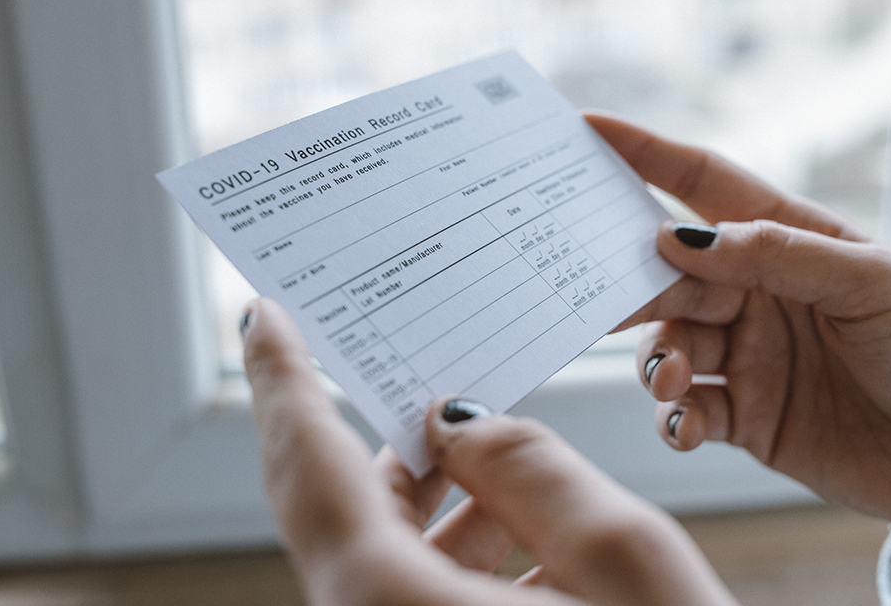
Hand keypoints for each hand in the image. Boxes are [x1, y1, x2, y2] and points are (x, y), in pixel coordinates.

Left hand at [242, 297, 737, 605]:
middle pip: (343, 512)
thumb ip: (535, 469)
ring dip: (437, 500)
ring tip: (491, 445)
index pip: (311, 468)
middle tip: (410, 364)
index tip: (264, 312)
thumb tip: (463, 424)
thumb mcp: (627, 566)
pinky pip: (412, 599)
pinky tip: (521, 527)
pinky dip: (456, 555)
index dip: (283, 379)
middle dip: (383, 436)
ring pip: (385, 559)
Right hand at [587, 113, 890, 567]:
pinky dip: (673, 417)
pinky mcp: (748, 419)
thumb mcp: (875, 285)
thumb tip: (679, 237)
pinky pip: (686, 411)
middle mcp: (759, 294)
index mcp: (791, 241)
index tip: (586, 131)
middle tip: (603, 295)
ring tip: (677, 378)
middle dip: (631, 281)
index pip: (703, 185)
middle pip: (668, 273)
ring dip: (657, 359)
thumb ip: (777, 255)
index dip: (643, 154)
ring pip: (666, 344)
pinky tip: (688, 424)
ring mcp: (751, 357)